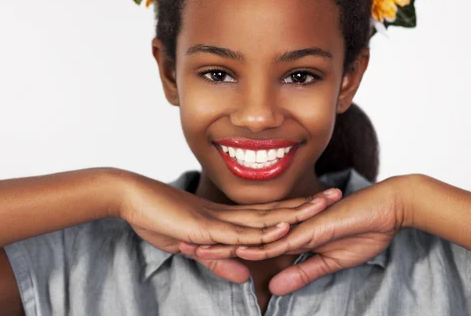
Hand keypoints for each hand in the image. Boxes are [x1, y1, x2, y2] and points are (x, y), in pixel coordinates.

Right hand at [115, 170, 342, 283]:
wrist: (132, 199)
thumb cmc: (158, 219)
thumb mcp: (192, 246)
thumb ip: (219, 260)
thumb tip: (244, 276)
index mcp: (229, 219)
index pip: (270, 215)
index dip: (296, 210)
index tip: (320, 205)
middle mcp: (230, 216)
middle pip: (277, 211)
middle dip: (308, 205)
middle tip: (338, 195)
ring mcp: (220, 219)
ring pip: (266, 218)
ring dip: (296, 213)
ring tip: (324, 206)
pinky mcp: (207, 226)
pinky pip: (240, 231)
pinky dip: (264, 230)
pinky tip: (285, 226)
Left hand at [189, 175, 410, 294]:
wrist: (392, 206)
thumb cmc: (365, 230)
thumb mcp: (328, 260)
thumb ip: (301, 271)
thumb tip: (274, 287)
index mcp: (290, 232)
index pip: (251, 242)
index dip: (224, 247)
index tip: (198, 250)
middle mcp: (289, 225)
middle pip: (244, 236)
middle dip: (212, 244)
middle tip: (180, 245)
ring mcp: (299, 224)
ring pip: (254, 237)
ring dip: (224, 244)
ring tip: (193, 247)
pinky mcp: (313, 227)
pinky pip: (282, 239)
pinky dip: (259, 245)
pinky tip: (239, 250)